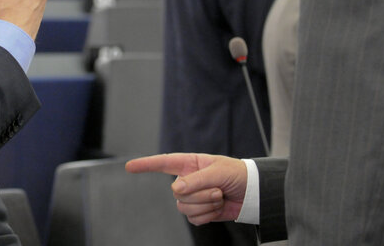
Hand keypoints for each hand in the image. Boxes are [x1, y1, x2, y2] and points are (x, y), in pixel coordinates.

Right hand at [125, 153, 247, 224]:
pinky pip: (194, 219)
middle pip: (177, 192)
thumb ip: (195, 180)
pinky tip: (219, 208)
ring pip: (184, 207)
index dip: (146, 164)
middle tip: (218, 189)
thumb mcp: (218, 171)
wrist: (253, 194)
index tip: (130, 166)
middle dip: (200, 194)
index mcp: (190, 164)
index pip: (163, 163)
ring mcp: (193, 197)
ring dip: (206, 205)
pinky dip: (208, 215)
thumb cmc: (238, 175)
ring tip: (220, 197)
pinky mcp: (200, 212)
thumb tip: (175, 189)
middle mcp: (188, 180)